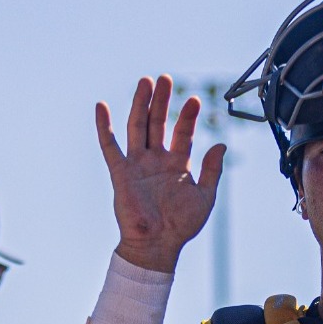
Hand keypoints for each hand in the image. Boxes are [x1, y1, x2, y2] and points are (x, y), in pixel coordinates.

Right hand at [95, 74, 226, 272]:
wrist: (158, 244)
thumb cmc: (181, 226)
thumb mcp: (205, 196)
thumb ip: (212, 170)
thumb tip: (221, 145)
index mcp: (177, 165)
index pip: (182, 132)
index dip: (188, 116)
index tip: (195, 99)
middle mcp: (156, 160)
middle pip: (158, 123)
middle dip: (162, 101)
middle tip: (166, 79)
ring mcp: (138, 164)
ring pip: (138, 127)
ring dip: (141, 104)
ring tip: (146, 82)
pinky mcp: (121, 172)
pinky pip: (110, 146)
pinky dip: (104, 127)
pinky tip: (102, 107)